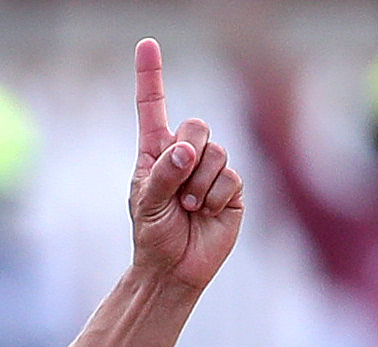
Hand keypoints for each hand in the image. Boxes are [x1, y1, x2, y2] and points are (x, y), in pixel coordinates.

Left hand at [127, 40, 246, 294]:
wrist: (174, 270)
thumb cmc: (153, 236)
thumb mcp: (146, 203)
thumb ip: (162, 173)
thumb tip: (186, 151)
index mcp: (156, 151)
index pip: (153, 107)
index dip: (151, 76)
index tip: (147, 45)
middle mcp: (185, 155)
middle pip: (197, 125)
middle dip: (187, 153)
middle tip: (177, 186)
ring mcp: (210, 171)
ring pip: (216, 152)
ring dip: (199, 184)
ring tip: (188, 208)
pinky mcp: (231, 189)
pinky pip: (230, 177)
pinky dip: (215, 197)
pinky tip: (206, 213)